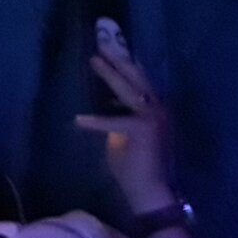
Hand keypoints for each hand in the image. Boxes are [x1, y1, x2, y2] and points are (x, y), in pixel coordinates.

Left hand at [75, 53, 175, 209]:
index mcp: (155, 110)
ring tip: (95, 60)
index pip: (140, 81)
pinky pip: (115, 121)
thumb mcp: (124, 139)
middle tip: (102, 44)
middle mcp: (158, 109)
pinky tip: (79, 120)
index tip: (112, 50)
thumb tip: (108, 105)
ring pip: (129, 89)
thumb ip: (118, 120)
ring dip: (111, 74)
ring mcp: (154, 117)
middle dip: (119, 59)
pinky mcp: (144, 129)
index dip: (127, 64)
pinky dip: (96, 122)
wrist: (150, 193)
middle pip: (137, 77)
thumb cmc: (135, 171)